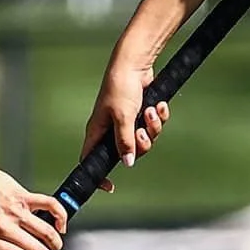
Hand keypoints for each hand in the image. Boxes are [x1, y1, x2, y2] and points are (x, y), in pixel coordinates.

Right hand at [81, 59, 172, 192]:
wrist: (136, 63)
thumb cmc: (120, 86)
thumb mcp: (122, 116)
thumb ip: (125, 141)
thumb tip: (127, 163)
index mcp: (98, 131)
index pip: (90, 160)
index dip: (98, 175)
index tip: (110, 186)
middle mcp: (111, 129)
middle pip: (128, 152)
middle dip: (141, 144)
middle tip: (142, 130)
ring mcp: (127, 122)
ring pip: (144, 139)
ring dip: (153, 128)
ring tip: (152, 112)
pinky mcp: (141, 114)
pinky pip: (153, 126)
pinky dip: (159, 117)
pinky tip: (159, 105)